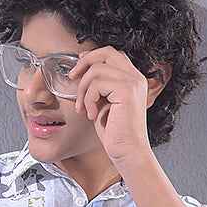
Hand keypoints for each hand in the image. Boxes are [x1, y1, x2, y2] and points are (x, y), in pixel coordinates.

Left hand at [67, 45, 159, 163]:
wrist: (128, 153)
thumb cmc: (116, 135)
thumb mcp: (104, 105)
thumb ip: (99, 88)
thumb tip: (81, 73)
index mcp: (133, 79)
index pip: (112, 54)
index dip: (92, 56)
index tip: (77, 68)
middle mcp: (135, 77)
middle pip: (106, 52)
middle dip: (84, 63)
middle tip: (71, 78)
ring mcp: (132, 82)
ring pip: (96, 70)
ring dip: (83, 90)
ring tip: (83, 109)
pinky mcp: (126, 91)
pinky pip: (97, 84)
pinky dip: (88, 99)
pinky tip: (92, 115)